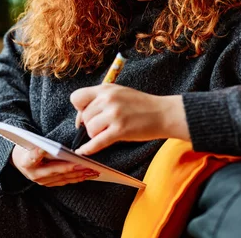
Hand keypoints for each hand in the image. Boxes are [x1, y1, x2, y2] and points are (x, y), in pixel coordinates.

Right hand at [10, 145, 99, 186]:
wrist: (19, 161)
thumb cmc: (26, 148)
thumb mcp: (28, 142)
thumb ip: (38, 143)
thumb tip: (53, 145)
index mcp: (26, 161)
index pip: (32, 157)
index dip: (38, 153)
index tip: (44, 149)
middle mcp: (34, 174)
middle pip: (54, 170)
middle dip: (71, 168)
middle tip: (85, 164)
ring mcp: (41, 181)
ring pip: (62, 178)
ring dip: (77, 175)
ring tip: (91, 170)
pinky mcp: (48, 184)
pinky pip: (64, 182)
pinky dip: (75, 178)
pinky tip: (85, 175)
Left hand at [70, 84, 189, 155]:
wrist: (163, 113)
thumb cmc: (141, 105)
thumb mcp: (118, 93)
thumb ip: (100, 100)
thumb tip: (81, 117)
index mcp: (105, 89)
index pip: (76, 97)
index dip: (78, 108)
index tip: (85, 115)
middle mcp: (107, 99)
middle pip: (84, 117)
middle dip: (90, 124)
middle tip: (103, 126)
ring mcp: (114, 114)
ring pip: (90, 129)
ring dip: (95, 135)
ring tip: (108, 132)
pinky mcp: (120, 130)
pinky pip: (97, 142)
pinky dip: (88, 149)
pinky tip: (83, 152)